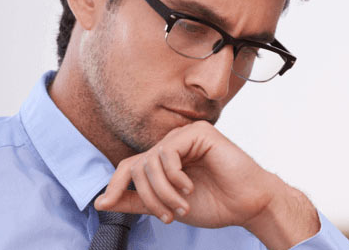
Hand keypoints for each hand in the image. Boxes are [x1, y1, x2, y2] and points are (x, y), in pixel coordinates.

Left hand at [94, 121, 318, 248]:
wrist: (248, 204)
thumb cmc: (216, 203)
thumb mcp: (166, 206)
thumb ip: (135, 202)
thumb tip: (100, 201)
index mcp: (166, 160)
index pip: (130, 166)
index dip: (115, 184)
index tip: (105, 204)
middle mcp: (174, 144)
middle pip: (138, 165)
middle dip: (148, 196)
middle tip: (168, 216)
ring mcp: (186, 136)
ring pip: (151, 161)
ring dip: (163, 191)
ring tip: (182, 206)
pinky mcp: (199, 132)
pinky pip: (168, 152)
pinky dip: (174, 176)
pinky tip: (189, 187)